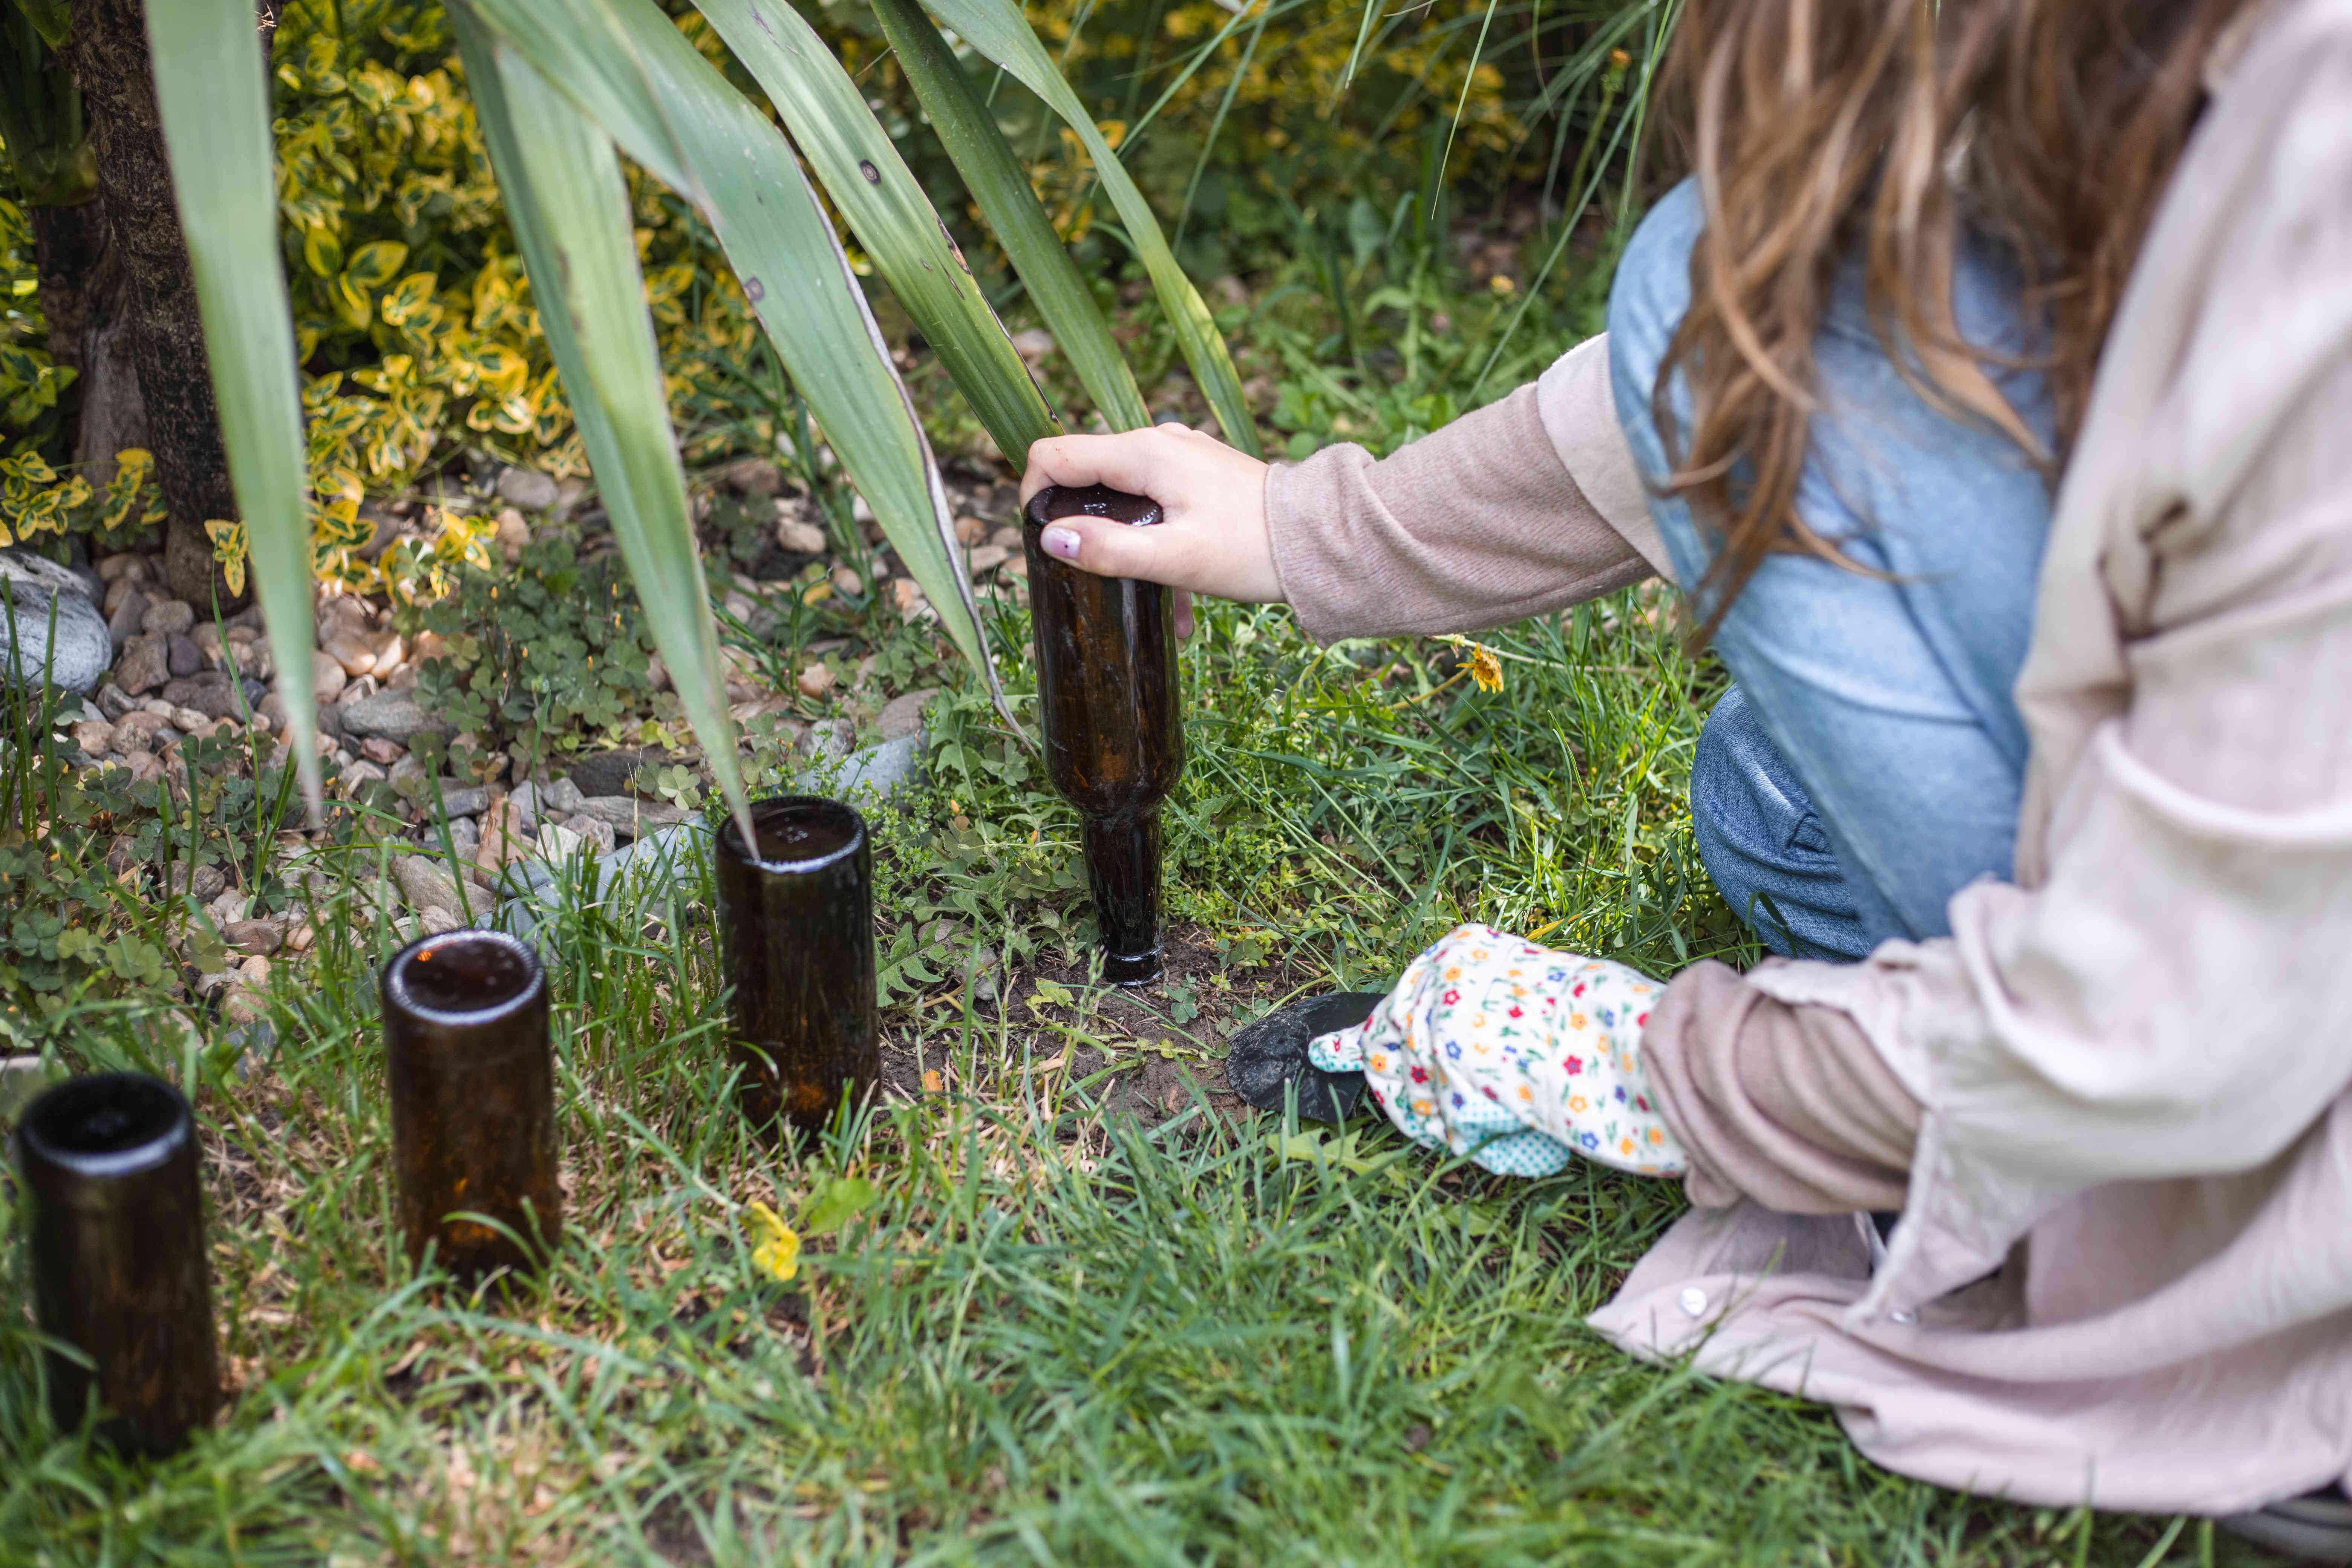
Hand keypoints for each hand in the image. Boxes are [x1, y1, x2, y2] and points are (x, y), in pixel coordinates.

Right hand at [1021, 426, 1279, 637]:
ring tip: (1145, 596)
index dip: (1033, 495)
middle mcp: (1158, 442)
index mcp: (1143, 452)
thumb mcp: (1175, 558)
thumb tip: (1052, 540)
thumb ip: (1110, 549)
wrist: (1322, 540)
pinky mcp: (1199, 474)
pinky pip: (1156, 502)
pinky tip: (1179, 592)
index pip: (1055, 455)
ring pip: (1123, 494)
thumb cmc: (1253, 548)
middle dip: (1081, 526)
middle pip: (1086, 474)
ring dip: (1124, 543)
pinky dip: (1155, 541)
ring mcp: (1180, 455)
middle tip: (1091, 578)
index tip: (1043, 543)